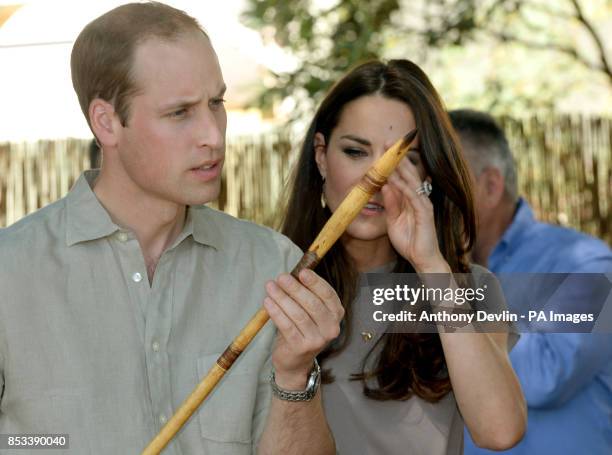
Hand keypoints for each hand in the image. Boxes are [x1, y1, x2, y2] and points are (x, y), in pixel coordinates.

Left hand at [263, 269, 343, 388]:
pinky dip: (276, 312)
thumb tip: (291, 275)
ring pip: (298, 314)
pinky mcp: (301, 347)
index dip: (315, 282)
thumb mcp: (309, 311)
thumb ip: (305, 294)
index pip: (328, 294)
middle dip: (295, 288)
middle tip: (281, 277)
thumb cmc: (301, 329)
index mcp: (336, 314)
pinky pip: (287, 326)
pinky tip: (267, 302)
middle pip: (312, 304)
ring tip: (270, 287)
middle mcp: (331, 328)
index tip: (301, 271)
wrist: (295, 361)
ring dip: (282, 298)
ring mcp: (317, 340)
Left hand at [381, 158, 445, 271]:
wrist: (422, 259)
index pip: (402, 177)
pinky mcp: (425, 213)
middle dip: (397, 158)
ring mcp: (423, 204)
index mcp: (411, 199)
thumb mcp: (394, 221)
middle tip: (386, 142)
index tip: (382, 149)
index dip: (393, 163)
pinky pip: (412, 196)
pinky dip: (403, 187)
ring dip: (400, 167)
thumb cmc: (410, 241)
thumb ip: (391, 204)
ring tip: (390, 154)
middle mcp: (419, 198)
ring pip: (411, 181)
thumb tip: (384, 186)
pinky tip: (394, 178)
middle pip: (408, 173)